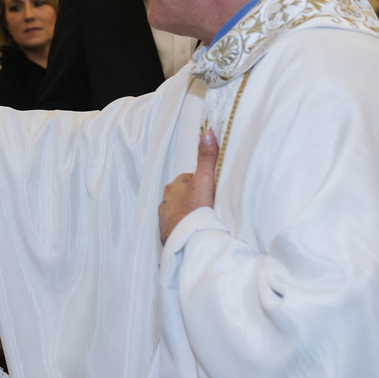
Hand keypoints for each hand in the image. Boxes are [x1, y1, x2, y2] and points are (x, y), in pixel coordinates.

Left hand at [158, 129, 218, 243]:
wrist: (189, 243)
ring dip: (191, 213)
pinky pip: (179, 226)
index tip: (213, 192)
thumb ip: (207, 158)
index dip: (205, 184)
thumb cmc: (196, 212)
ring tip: (205, 219)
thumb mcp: (205, 181)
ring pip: (182, 210)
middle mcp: (165, 201)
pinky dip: (187, 226)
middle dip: (197, 199)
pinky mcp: (167, 234)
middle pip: (186, 195)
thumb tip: (207, 133)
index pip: (191, 179)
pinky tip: (197, 230)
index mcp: (173, 186)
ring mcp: (165, 218)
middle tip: (211, 206)